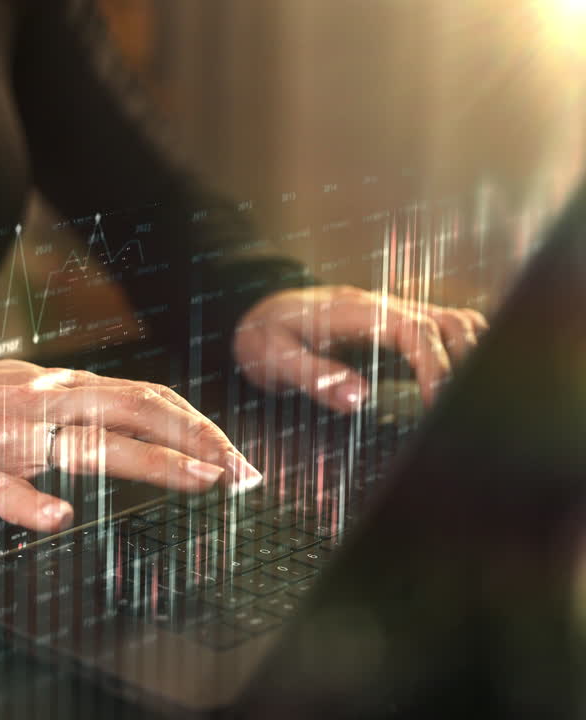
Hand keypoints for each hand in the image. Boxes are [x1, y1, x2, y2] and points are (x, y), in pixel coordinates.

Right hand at [0, 359, 261, 531]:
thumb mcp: (29, 394)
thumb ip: (78, 407)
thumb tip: (136, 420)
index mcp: (59, 388)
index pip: (144, 397)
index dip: (194, 423)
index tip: (233, 453)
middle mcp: (44, 404)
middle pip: (134, 411)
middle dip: (195, 439)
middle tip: (238, 470)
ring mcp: (7, 437)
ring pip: (84, 445)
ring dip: (148, 462)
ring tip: (197, 482)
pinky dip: (29, 503)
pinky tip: (58, 517)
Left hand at [232, 285, 488, 411]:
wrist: (258, 314)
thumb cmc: (266, 337)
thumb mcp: (274, 358)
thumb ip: (314, 376)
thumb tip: (361, 399)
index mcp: (355, 312)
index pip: (413, 329)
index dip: (434, 365)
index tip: (438, 403)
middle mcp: (382, 307)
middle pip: (447, 323)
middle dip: (462, 364)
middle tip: (457, 410)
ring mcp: (393, 314)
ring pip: (454, 322)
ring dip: (470, 355)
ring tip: (463, 400)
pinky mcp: (397, 328)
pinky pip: (443, 330)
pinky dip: (462, 350)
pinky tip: (460, 382)